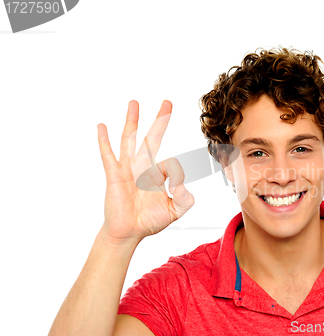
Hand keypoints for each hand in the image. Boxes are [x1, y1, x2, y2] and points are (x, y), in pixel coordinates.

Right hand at [97, 100, 193, 244]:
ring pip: (130, 139)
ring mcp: (127, 168)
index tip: (175, 189)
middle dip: (160, 119)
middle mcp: (142, 166)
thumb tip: (183, 186)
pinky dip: (104, 141)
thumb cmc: (149, 221)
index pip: (173, 163)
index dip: (177, 176)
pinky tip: (102, 126)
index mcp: (157, 173)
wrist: (128, 233)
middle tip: (167, 102)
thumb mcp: (175, 211)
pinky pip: (109, 155)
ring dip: (132, 120)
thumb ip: (186, 199)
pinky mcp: (114, 175)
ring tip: (135, 102)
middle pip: (152, 137)